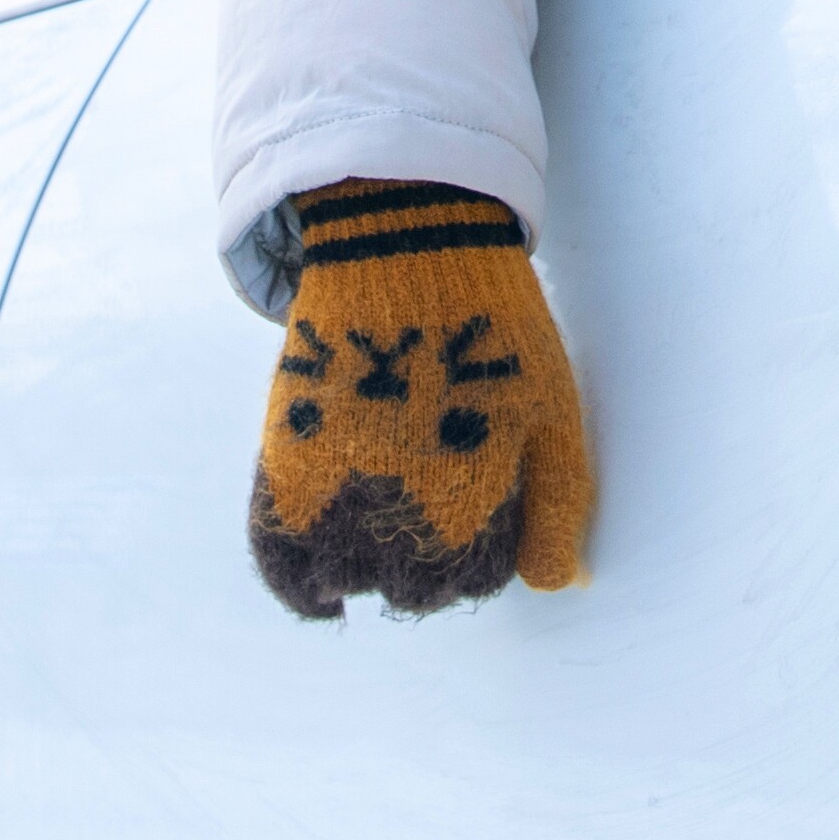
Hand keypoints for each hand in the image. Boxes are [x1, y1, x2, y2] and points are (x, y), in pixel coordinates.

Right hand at [249, 182, 593, 616]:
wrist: (410, 245)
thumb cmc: (495, 330)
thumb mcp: (552, 409)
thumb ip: (559, 503)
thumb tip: (553, 585)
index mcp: (478, 493)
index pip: (475, 579)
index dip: (479, 559)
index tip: (477, 525)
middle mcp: (404, 502)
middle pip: (416, 589)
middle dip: (427, 570)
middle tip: (429, 519)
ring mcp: (341, 483)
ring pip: (351, 577)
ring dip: (366, 571)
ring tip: (379, 537)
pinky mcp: (288, 458)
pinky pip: (279, 556)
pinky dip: (298, 588)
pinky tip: (321, 594)